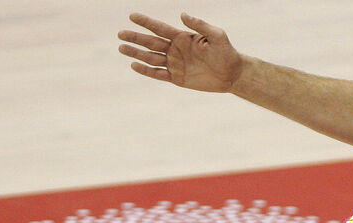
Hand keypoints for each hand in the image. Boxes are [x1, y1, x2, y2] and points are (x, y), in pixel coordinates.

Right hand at [117, 12, 242, 91]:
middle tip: (120, 33)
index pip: (160, 28)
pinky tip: (134, 65)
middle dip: (135, 37)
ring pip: (151, 57)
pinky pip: (158, 74)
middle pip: (151, 42)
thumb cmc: (227, 52)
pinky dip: (146, 71)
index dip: (146, 22)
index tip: (132, 16)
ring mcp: (175, 64)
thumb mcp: (217, 35)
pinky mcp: (177, 78)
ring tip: (121, 48)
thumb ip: (200, 25)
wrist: (232, 74)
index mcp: (182, 37)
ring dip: (136, 53)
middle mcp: (175, 49)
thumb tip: (182, 14)